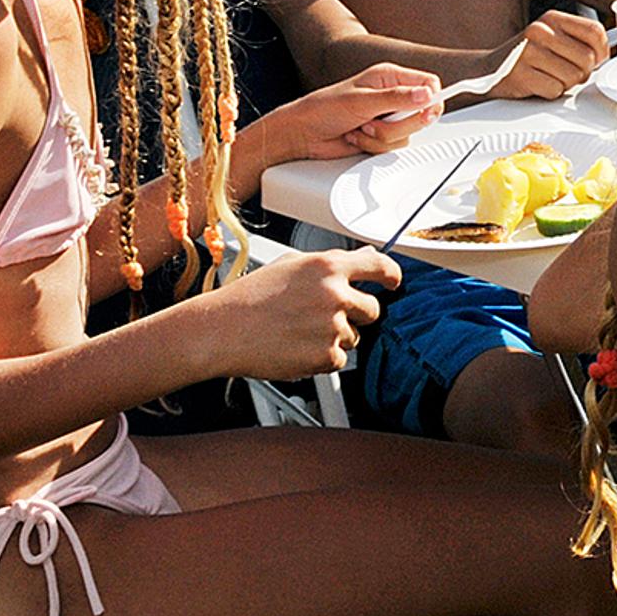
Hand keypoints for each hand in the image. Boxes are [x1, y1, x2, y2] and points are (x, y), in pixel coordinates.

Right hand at [210, 247, 399, 379]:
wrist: (222, 330)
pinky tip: (297, 347)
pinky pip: (339, 360)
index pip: (379, 266)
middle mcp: (334, 294)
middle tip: (326, 316)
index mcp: (328, 266)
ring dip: (335, 337)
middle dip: (356, 313)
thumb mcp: (292, 265)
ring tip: (300, 332)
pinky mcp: (325, 355)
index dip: (391, 275)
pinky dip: (322, 358)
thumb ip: (331, 262)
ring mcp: (331, 326)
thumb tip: (364, 256)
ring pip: (354, 336)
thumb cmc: (250, 297)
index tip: (393, 281)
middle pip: (372, 308)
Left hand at [265, 63, 441, 160]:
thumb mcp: (362, 101)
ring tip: (361, 127)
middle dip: (398, 123)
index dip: (432, 98)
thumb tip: (426, 95)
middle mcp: (392, 96)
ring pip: (407, 134)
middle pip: (421, 113)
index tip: (426, 111)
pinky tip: (357, 136)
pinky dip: (373, 145)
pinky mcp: (380, 136)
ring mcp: (387, 118)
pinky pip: (393, 147)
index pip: (428, 83)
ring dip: (382, 136)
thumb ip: (397, 98)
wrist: (303, 134)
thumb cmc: (324, 108)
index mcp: (389, 76)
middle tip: (378, 119)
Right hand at [492, 10, 609, 98]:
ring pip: (574, 77)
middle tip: (566, 72)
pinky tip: (538, 84)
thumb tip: (606, 55)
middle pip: (587, 58)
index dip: (602, 51)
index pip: (594, 32)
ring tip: (549, 77)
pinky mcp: (521, 74)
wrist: (488, 71)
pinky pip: (555, 89)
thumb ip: (577, 42)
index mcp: (552, 18)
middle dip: (582, 72)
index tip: (596, 60)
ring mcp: (529, 52)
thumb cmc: (526, 57)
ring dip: (566, 84)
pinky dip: (550, 92)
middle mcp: (540, 31)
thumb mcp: (551, 38)